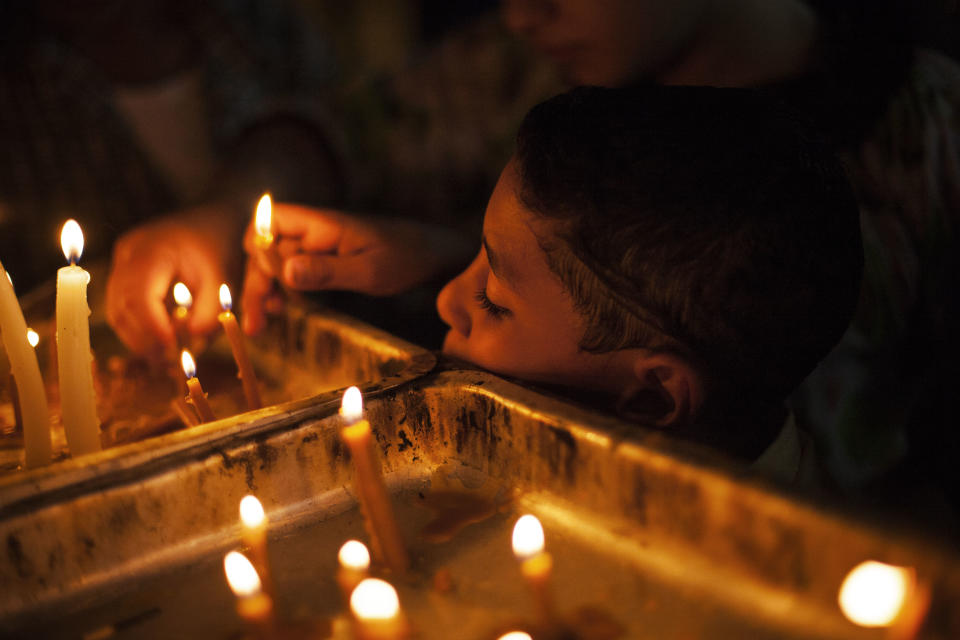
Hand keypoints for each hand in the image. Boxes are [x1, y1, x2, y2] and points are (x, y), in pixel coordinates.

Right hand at [107, 207, 234, 357]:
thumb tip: (192, 340)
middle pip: (121, 308)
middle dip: (144, 339)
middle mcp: (128, 254)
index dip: (152, 328)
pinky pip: (122, 307)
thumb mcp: (223, 279)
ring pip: (117, 312)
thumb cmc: (220, 247)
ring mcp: (121, 262)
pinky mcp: (123, 271)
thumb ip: (210, 312)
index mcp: (152, 250)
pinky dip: (140, 326)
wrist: (212, 220)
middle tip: (171, 358)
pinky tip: (163, 335)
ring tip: (168, 351)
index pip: (138, 297)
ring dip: (140, 337)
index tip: (173, 348)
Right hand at [241, 204, 471, 333]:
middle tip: (254, 325)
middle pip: (266, 246)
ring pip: (276, 261)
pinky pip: (293, 269)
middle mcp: (313, 230)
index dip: (259, 248)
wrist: (432, 255)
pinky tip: (281, 310)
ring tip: (259, 325)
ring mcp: (318, 244)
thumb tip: (284, 271)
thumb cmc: (405, 258)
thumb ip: (327, 271)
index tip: (268, 282)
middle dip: (256, 281)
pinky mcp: (324, 258)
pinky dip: (282, 289)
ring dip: (264, 289)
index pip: (267, 220)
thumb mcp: (368, 271)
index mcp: (321, 224)